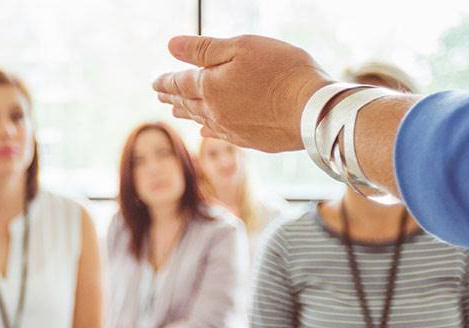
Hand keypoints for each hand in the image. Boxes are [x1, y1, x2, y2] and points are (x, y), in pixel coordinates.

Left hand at [153, 35, 332, 152]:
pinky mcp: (251, 141)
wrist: (313, 109)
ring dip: (187, 113)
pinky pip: (221, 135)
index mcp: (210, 87)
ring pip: (202, 120)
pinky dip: (209, 131)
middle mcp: (216, 112)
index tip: (155, 82)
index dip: (166, 81)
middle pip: (188, 103)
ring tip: (176, 111)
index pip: (180, 83)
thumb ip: (204, 49)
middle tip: (160, 94)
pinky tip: (206, 131)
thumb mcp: (241, 48)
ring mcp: (233, 129)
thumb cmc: (281, 71)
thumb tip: (171, 46)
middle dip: (173, 97)